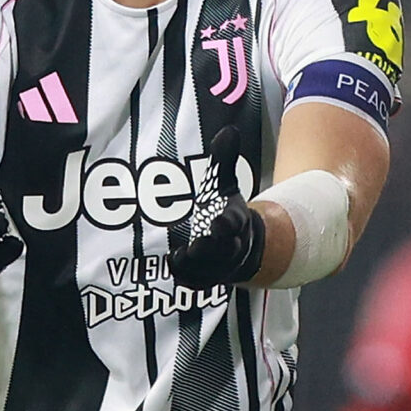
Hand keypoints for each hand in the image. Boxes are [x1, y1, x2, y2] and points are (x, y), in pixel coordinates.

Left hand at [170, 126, 264, 287]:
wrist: (237, 245)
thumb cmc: (224, 210)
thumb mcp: (223, 184)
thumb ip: (223, 159)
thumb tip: (229, 129)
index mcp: (236, 221)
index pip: (235, 223)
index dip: (228, 224)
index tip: (219, 222)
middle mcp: (230, 245)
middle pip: (224, 249)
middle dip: (212, 248)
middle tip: (197, 245)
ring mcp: (219, 264)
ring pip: (211, 268)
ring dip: (196, 265)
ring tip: (180, 257)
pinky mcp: (207, 276)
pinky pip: (198, 281)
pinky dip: (187, 276)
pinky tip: (173, 266)